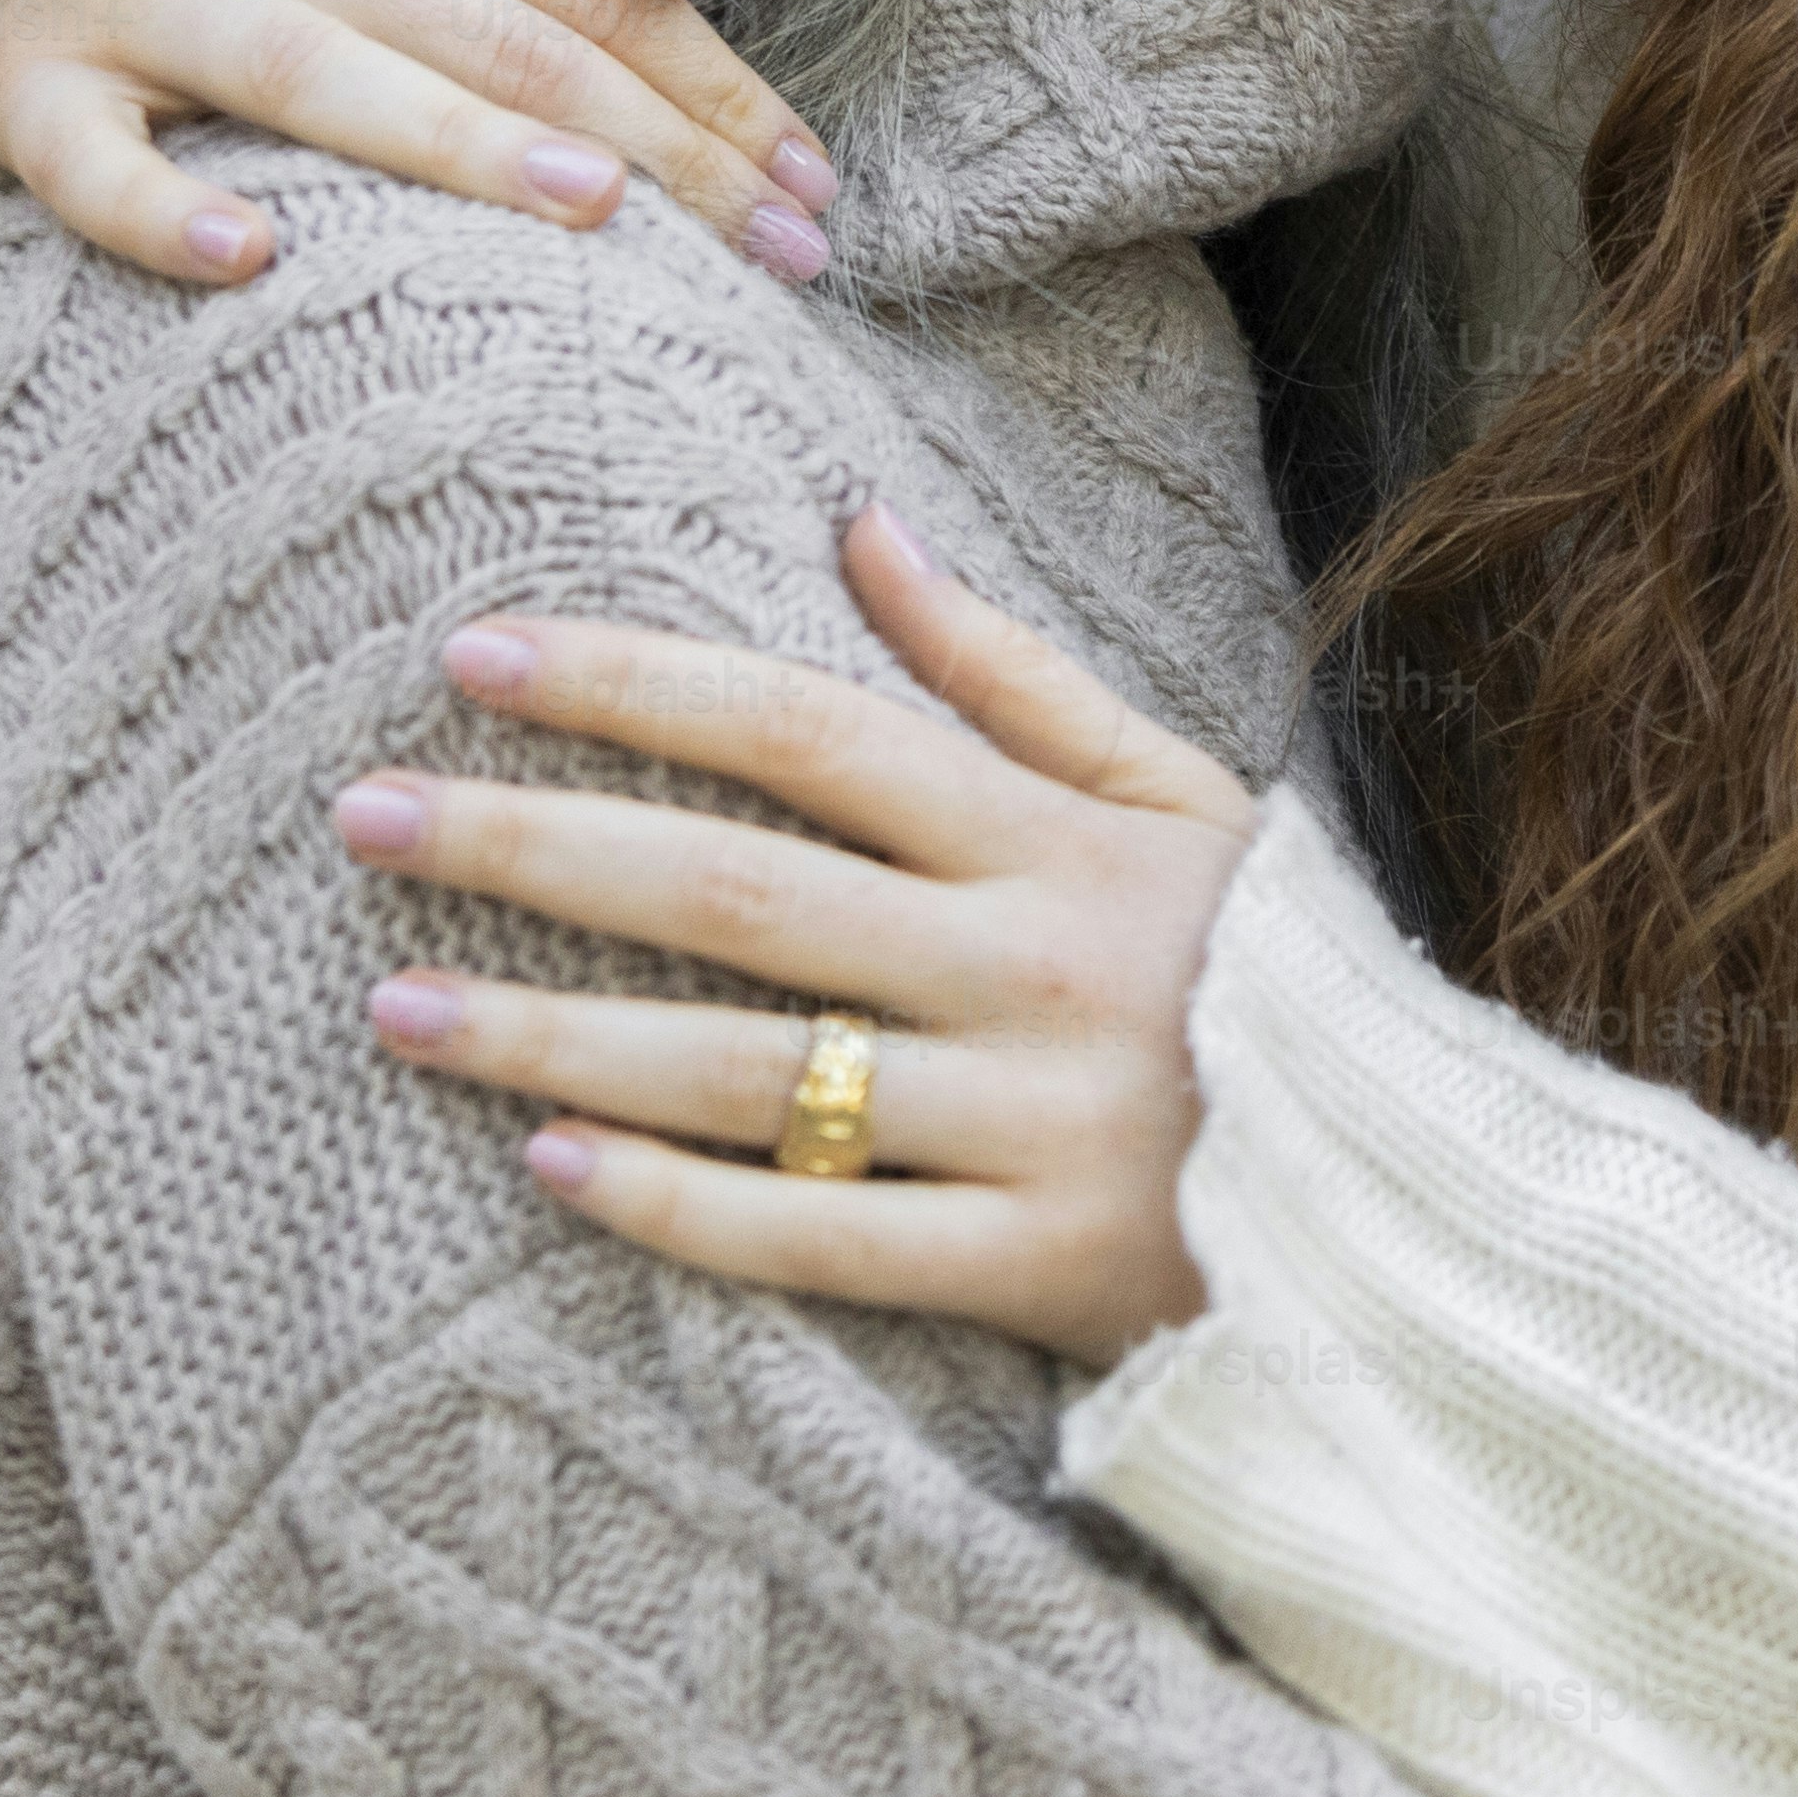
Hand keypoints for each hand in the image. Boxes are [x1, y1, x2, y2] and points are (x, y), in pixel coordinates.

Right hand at [0, 0, 841, 285]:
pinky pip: (91, 155)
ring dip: (457, 145)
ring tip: (597, 219)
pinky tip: (247, 261)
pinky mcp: (19, 81)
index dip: (709, 72)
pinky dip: (156, 207)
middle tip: (780, 254)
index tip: (815, 179)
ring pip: (321, 71)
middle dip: (653, 142)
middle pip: (486, 25)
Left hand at [331, 506, 1257, 1371]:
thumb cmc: (1280, 974)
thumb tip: (858, 526)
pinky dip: (678, 1208)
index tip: (474, 652)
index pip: (805, 729)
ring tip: (397, 1008)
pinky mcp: (1027, 1270)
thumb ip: (1010, 673)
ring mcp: (1023, 1122)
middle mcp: (1024, 964)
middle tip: (360, 814)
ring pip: (747, 1069)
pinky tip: (548, 1173)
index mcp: (1051, 835)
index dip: (634, 682)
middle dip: (533, 842)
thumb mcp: (1177, 792)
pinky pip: (820, 1240)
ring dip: (553, 1037)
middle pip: (734, 887)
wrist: (1437, 1194)